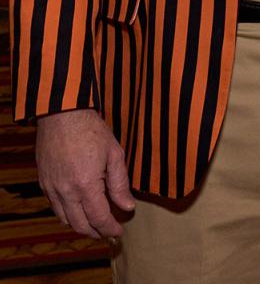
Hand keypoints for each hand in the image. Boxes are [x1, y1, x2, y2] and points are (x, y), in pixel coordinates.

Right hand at [36, 109, 133, 238]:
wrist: (63, 116)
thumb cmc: (92, 131)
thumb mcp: (115, 154)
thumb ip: (120, 183)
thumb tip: (127, 206)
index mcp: (86, 185)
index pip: (99, 218)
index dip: (110, 228)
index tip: (119, 231)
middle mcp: (66, 192)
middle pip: (80, 225)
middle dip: (95, 232)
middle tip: (108, 231)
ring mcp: (52, 189)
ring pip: (65, 219)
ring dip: (80, 225)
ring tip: (95, 223)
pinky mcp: (44, 184)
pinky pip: (55, 208)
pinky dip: (68, 214)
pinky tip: (79, 208)